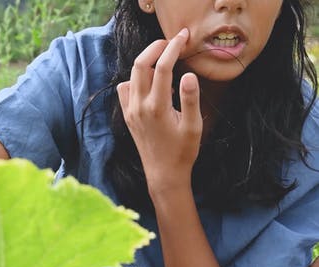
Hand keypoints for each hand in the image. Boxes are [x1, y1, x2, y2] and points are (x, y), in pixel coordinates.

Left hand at [117, 29, 202, 197]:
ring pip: (132, 74)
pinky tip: (149, 82)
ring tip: (164, 59)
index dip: (173, 47)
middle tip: (171, 42)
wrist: (163, 176)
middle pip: (141, 63)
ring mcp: (131, 111)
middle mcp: (139, 107)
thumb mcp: (193, 127)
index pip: (163, 66)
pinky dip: (135, 79)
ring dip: (146, 61)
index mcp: (157, 107)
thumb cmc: (182, 153)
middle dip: (156, 47)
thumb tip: (189, 75)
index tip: (183, 38)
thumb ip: (191, 99)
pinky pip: (125, 89)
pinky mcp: (128, 116)